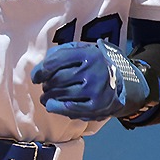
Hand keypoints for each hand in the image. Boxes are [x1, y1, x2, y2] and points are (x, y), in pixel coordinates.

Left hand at [30, 40, 150, 119]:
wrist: (123, 82)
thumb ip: (62, 53)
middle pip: (57, 79)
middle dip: (46, 84)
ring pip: (62, 95)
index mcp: (89, 53)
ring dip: (48, 97)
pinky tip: (52, 105)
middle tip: (45, 86)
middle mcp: (93, 70)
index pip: (56, 61)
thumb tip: (40, 68)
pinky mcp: (97, 106)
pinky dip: (57, 108)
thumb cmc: (95, 64)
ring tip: (46, 96)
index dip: (40, 70)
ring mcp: (96, 90)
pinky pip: (70, 109)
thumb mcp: (83, 50)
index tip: (35, 77)